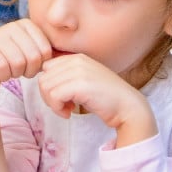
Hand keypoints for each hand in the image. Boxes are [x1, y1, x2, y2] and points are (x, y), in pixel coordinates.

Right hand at [0, 17, 52, 85]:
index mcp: (28, 25)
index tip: (32, 66)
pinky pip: (2, 67)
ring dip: (15, 74)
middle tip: (21, 71)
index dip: (40, 65)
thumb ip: (48, 53)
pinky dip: (3, 76)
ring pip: (18, 63)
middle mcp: (13, 26)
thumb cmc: (13, 60)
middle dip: (28, 71)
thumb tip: (71, 58)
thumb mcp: (32, 53)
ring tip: (11, 70)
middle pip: (33, 57)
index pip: (45, 50)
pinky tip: (0, 72)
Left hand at [38, 53, 155, 139]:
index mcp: (76, 58)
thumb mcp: (84, 81)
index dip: (50, 85)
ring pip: (45, 87)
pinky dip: (57, 109)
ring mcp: (79, 71)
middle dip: (49, 96)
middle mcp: (76, 60)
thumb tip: (43, 82)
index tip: (63, 97)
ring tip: (68, 110)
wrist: (128, 107)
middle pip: (43, 78)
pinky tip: (70, 113)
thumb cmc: (105, 98)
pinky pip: (53, 96)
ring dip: (53, 104)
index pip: (47, 68)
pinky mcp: (80, 85)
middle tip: (64, 106)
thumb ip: (67, 77)